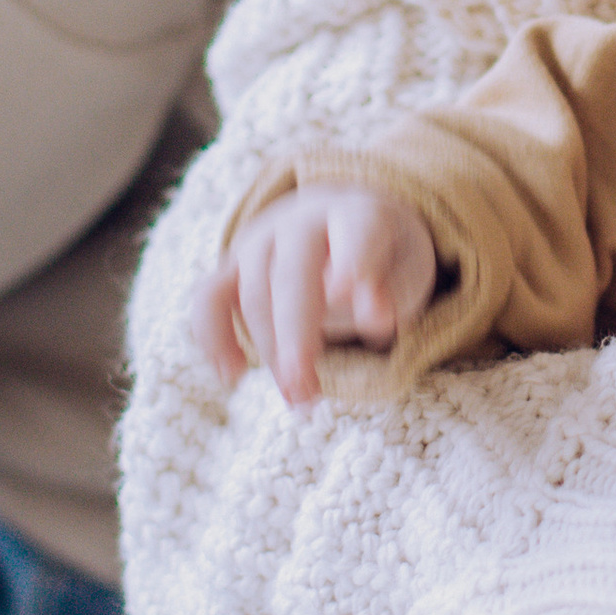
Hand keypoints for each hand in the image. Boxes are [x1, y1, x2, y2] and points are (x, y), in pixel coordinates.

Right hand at [197, 189, 437, 404]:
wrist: (341, 221)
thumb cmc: (384, 258)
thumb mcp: (406, 271)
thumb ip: (392, 293)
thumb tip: (375, 319)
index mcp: (358, 215)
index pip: (355, 233)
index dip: (352, 263)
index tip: (348, 295)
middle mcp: (303, 220)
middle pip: (292, 273)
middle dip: (296, 334)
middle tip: (305, 388)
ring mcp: (261, 239)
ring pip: (254, 294)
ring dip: (272, 352)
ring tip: (301, 399)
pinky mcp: (233, 264)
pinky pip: (209, 297)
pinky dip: (213, 336)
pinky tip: (232, 374)